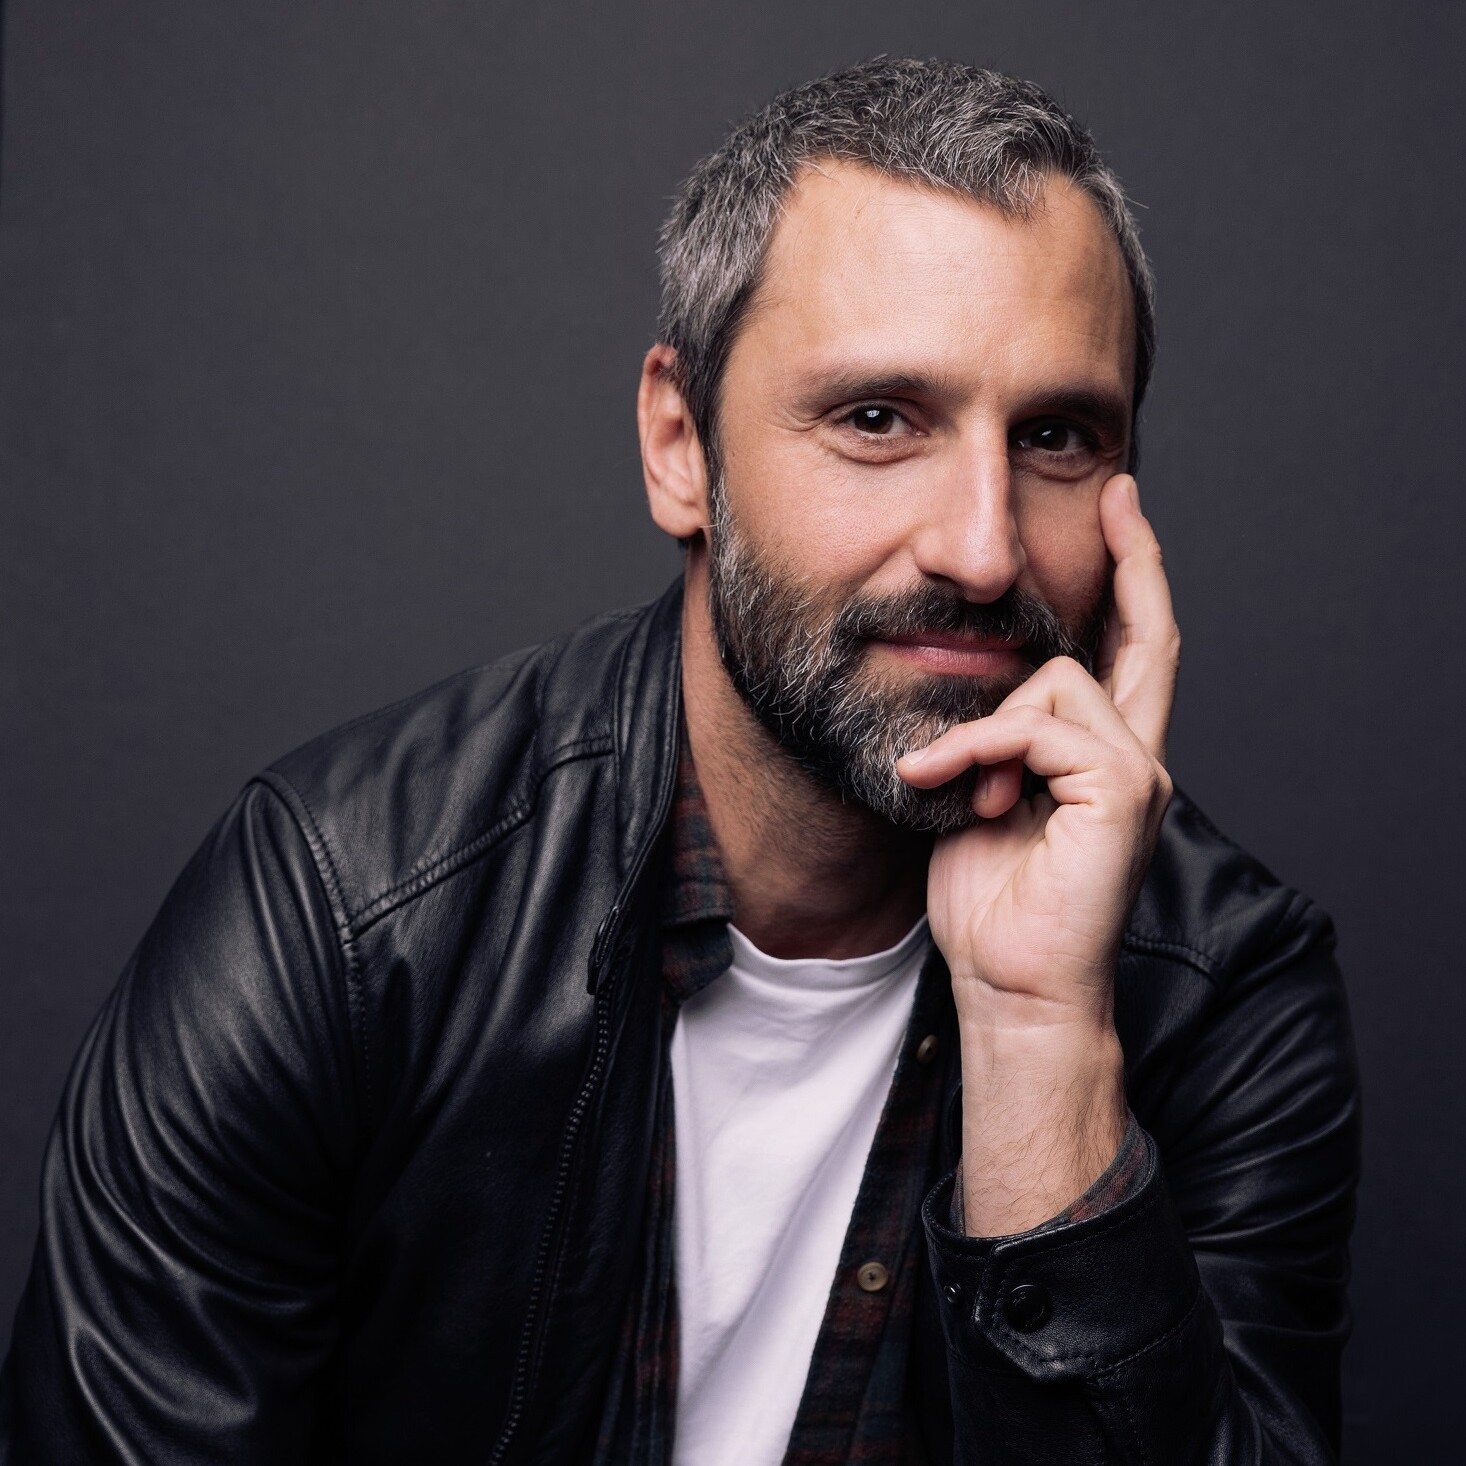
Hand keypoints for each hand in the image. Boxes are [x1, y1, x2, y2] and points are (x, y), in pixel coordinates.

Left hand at [896, 474, 1178, 1232]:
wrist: (1012, 986)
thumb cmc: (991, 905)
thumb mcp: (975, 801)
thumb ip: (987, 745)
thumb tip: (968, 696)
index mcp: (1100, 759)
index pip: (1128, 654)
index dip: (1128, 584)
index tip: (1116, 517)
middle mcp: (1135, 757)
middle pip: (1148, 636)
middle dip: (1134, 560)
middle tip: (1117, 497)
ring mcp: (1135, 774)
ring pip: (1057, 678)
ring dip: (982, 723)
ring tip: (949, 784)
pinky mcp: (1120, 793)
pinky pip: (1038, 726)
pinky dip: (979, 747)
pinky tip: (949, 789)